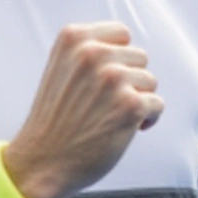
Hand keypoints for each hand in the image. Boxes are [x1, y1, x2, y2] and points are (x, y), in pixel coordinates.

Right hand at [1, 22, 163, 197]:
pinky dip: (147, 119)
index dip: (120, 59)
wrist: (41, 163)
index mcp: (74, 38)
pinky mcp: (130, 105)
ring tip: (112, 115)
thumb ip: (88, 50)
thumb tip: (124, 46)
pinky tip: (126, 128)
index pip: (121, 34)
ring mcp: (113, 78)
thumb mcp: (61, 68)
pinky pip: (157, 104)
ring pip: (150, 81)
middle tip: (108, 103)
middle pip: (139, 57)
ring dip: (138, 100)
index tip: (109, 78)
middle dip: (130, 80)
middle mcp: (93, 53)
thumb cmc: (54, 121)